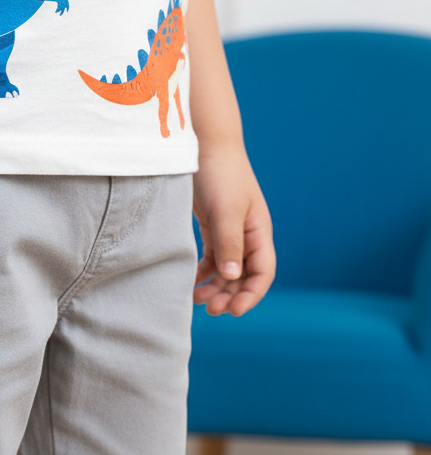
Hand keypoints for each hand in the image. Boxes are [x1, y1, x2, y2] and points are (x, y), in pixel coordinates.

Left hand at [192, 145, 275, 315]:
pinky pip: (211, 260)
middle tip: (210, 310)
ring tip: (197, 299)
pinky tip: (191, 283)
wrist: (204, 143)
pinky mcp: (213, 228)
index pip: (263, 273)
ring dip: (215, 288)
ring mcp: (230, 233)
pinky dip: (203, 274)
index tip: (233, 311)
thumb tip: (233, 277)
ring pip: (226, 272)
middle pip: (244, 277)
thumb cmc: (220, 173)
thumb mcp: (226, 210)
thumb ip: (229, 244)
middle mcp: (248, 236)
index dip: (251, 295)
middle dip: (230, 296)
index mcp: (259, 232)